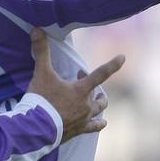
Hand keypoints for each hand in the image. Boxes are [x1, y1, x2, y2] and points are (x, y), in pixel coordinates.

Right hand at [26, 27, 123, 142]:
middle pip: (100, 96)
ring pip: (99, 111)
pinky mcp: (79, 131)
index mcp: (81, 90)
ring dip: (99, 104)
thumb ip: (41, 52)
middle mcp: (86, 105)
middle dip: (95, 88)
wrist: (36, 129)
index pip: (101, 74)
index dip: (113, 65)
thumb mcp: (41, 74)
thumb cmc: (41, 100)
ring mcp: (84, 120)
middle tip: (82, 81)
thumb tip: (37, 29)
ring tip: (96, 101)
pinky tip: (101, 123)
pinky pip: (94, 128)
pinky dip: (98, 124)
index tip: (123, 57)